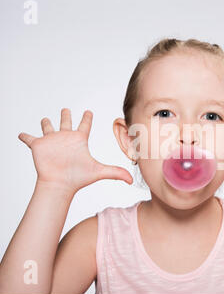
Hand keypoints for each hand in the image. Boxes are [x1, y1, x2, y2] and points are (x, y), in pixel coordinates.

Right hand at [18, 108, 132, 192]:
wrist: (60, 185)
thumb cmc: (79, 178)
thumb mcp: (100, 171)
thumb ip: (117, 172)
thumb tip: (133, 181)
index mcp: (79, 140)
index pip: (85, 125)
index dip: (87, 117)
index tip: (88, 111)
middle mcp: (65, 138)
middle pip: (66, 122)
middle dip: (65, 115)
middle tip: (66, 109)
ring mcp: (52, 141)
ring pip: (48, 128)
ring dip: (46, 123)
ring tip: (45, 119)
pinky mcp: (38, 146)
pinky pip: (29, 139)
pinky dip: (25, 136)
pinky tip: (21, 134)